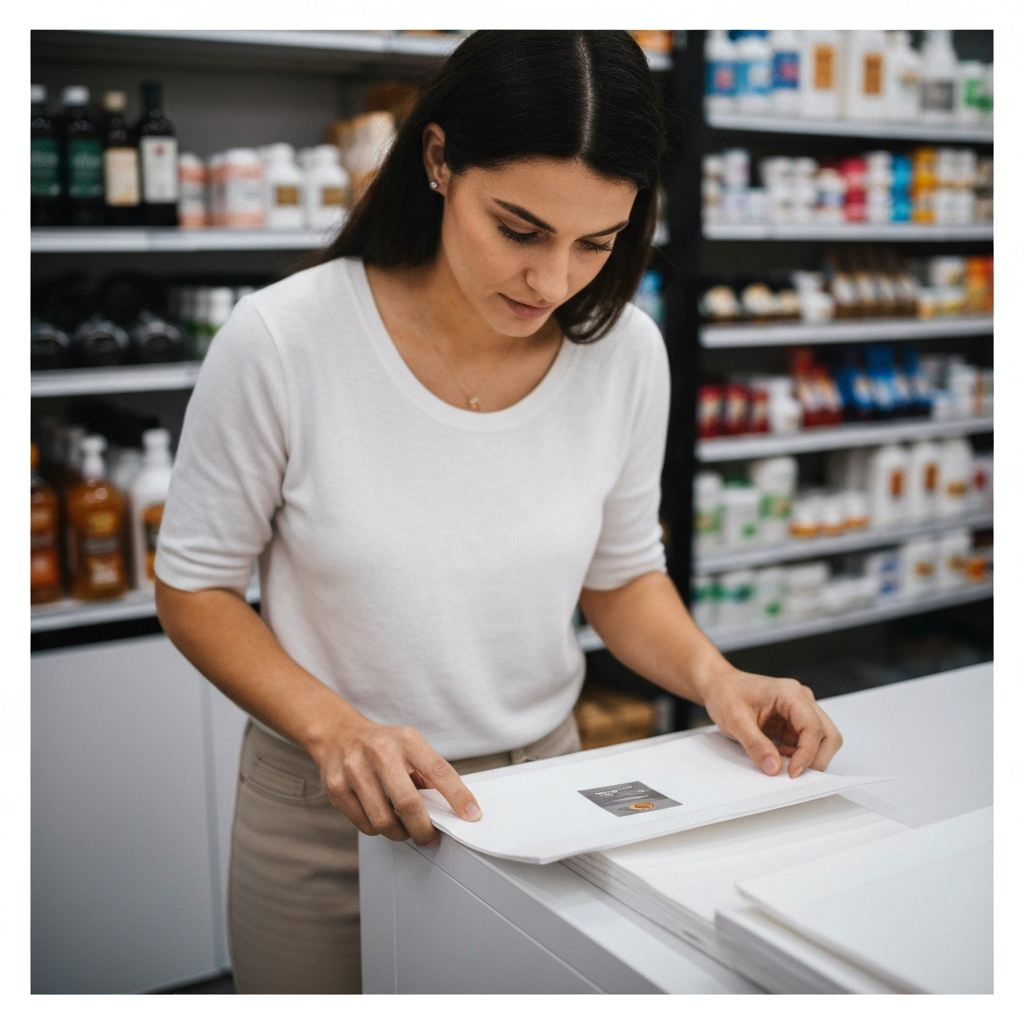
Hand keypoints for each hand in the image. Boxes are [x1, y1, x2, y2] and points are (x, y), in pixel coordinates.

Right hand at [309, 717, 481, 845]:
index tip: (471, 815)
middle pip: (408, 803)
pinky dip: (378, 829)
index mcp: (406, 740)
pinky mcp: (336, 787)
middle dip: (423, 829)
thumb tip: (451, 807)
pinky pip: (364, 824)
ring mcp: (355, 769)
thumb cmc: (382, 744)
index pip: (439, 770)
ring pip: (383, 820)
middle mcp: (380, 752)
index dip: (458, 796)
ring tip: (403, 828)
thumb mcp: (410, 745)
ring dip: (399, 833)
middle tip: (429, 837)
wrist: (338, 734)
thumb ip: (428, 773)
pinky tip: (381, 817)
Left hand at [698, 667, 841, 777]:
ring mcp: (800, 711)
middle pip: (828, 734)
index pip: (813, 727)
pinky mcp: (794, 722)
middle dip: (816, 758)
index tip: (791, 772)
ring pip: (822, 740)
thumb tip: (774, 768)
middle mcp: (802, 700)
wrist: (719, 685)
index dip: (806, 753)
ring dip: (807, 757)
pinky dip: (798, 754)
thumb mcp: (735, 720)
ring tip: (782, 762)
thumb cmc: (726, 694)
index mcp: (790, 694)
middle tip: (794, 774)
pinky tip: (778, 755)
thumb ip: (755, 744)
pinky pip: (806, 742)